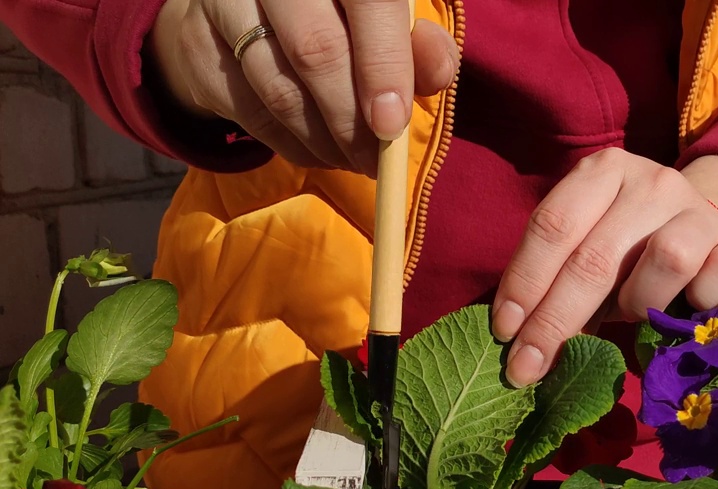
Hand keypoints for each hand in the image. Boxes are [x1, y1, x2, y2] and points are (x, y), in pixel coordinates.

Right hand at [148, 0, 460, 175]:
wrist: (243, 2)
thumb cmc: (333, 11)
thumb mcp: (381, 17)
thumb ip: (415, 42)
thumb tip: (437, 73)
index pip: (368, 3)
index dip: (383, 66)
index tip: (391, 125)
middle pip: (316, 50)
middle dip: (352, 119)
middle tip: (376, 160)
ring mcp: (225, 1)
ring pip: (279, 88)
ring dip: (324, 140)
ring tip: (354, 160)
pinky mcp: (197, 41)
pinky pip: (250, 109)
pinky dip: (292, 144)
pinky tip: (321, 153)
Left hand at [493, 150, 717, 387]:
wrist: (708, 236)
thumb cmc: (633, 253)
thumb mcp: (590, 252)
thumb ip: (556, 281)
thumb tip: (519, 346)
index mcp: (604, 171)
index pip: (553, 225)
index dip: (524, 282)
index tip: (505, 332)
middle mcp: (654, 181)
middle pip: (595, 256)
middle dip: (554, 320)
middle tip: (528, 366)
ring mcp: (700, 211)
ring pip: (666, 258)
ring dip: (637, 301)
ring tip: (630, 315)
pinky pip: (716, 279)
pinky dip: (695, 304)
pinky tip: (684, 311)